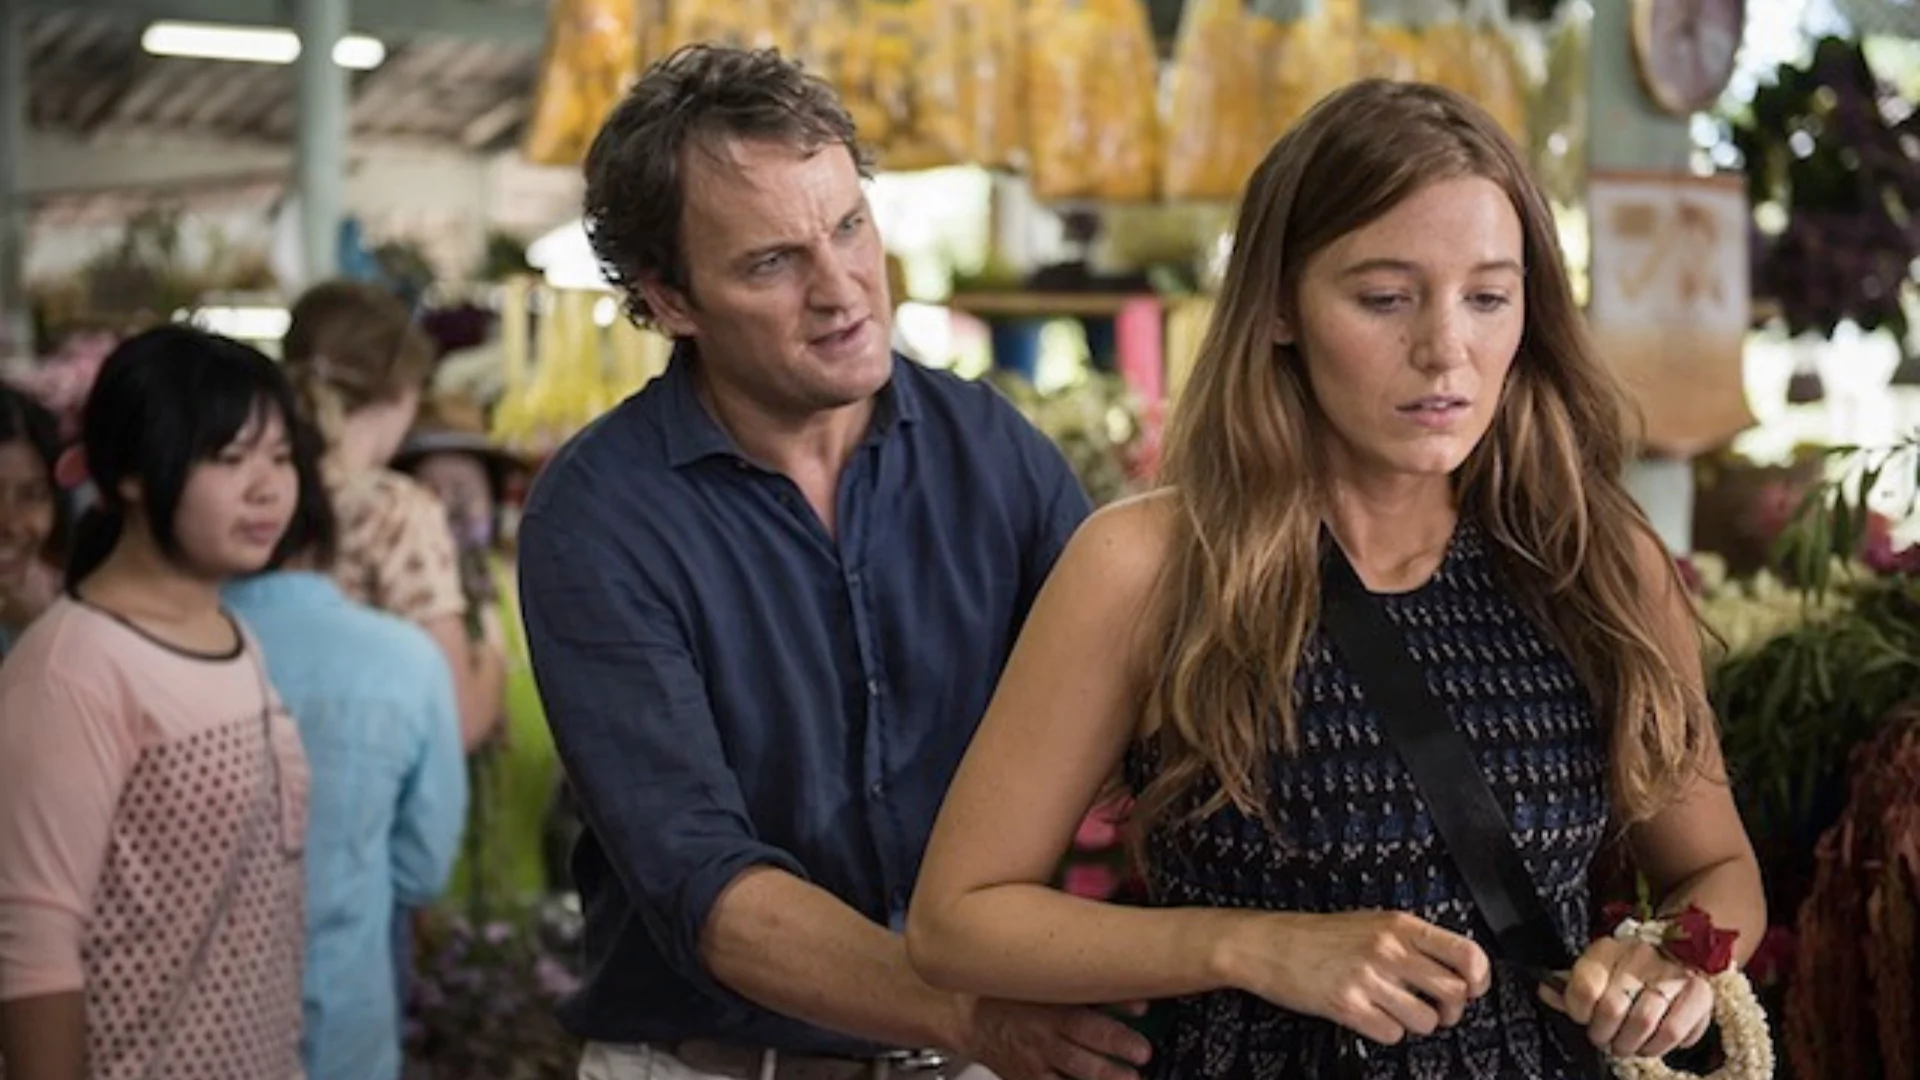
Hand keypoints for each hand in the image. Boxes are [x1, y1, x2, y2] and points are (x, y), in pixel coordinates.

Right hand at [952, 996, 1152, 1079]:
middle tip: (1138, 1070)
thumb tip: (1139, 1003)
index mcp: (1049, 1012)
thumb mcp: (1053, 987)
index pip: (1085, 1025)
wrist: (972, 1019)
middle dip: (1111, 1070)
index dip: (1115, 1038)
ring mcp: (1033, 1067)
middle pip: (1080, 1060)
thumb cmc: (1015, 997)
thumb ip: (1098, 995)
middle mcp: (1042, 1042)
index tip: (1141, 1048)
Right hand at [1224, 910, 1491, 1045]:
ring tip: (1395, 1012)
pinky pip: (1392, 1034)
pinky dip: (1386, 1032)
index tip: (1472, 988)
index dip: (1479, 979)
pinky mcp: (1347, 1005)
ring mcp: (1368, 978)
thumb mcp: (1371, 922)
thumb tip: (1454, 968)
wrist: (1267, 944)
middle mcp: (1388, 949)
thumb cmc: (1317, 935)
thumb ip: (1411, 940)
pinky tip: (1370, 1017)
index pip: (1466, 953)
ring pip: (1426, 1020)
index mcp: (1399, 925)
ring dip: (1416, 1023)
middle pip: (1454, 993)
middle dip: (1450, 1010)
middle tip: (1435, 1008)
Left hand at [1540, 935, 1712, 1058]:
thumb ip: (1569, 985)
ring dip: (1629, 1044)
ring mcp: (1672, 973)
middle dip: (1603, 1034)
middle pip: (1612, 1009)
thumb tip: (1546, 991)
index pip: (1585, 985)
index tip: (1583, 1018)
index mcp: (1607, 948)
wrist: (1678, 954)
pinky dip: (1658, 1047)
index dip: (1579, 1011)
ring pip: (1643, 1023)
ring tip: (1625, 1045)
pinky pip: (1673, 1032)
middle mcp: (1640, 956)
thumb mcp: (1594, 971)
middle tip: (1605, 1039)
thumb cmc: (1626, 971)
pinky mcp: (1698, 993)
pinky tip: (1649, 1045)